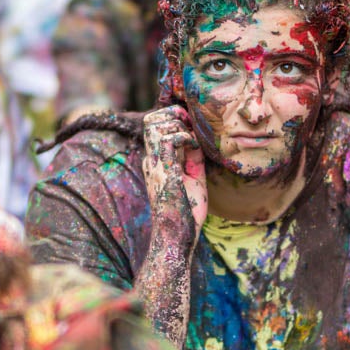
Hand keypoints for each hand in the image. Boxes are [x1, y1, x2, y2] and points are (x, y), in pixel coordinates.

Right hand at [142, 106, 207, 246]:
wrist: (177, 236)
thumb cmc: (185, 212)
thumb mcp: (193, 178)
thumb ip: (193, 159)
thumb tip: (198, 139)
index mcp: (155, 162)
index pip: (155, 127)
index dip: (173, 118)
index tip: (191, 126)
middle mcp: (151, 160)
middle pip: (150, 120)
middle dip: (173, 114)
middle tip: (190, 124)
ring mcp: (155, 164)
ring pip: (155, 123)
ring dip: (178, 123)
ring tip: (193, 137)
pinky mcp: (165, 171)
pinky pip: (169, 139)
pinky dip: (185, 136)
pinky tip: (194, 146)